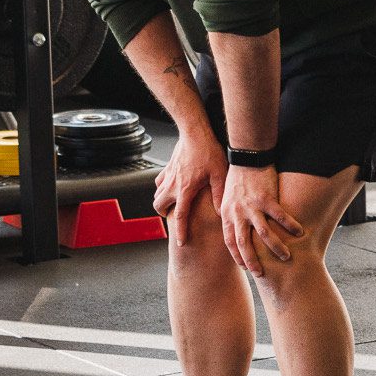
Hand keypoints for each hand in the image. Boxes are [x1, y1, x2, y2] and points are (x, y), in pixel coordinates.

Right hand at [153, 132, 226, 247]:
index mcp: (185, 190)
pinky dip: (161, 188)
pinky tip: (171, 187)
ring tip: (173, 204)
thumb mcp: (219, 174)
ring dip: (162, 202)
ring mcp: (168, 176)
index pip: (181, 216)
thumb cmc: (208, 151)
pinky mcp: (167, 167)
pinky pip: (158, 182)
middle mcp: (173, 185)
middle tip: (175, 216)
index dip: (181, 231)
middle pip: (159, 207)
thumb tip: (219, 212)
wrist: (194, 132)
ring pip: (156, 195)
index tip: (181, 243)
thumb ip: (218, 194)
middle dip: (165, 214)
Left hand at [219, 165, 303, 275]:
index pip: (230, 242)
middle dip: (253, 261)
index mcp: (227, 214)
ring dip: (275, 248)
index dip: (238, 256)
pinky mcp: (267, 198)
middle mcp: (238, 213)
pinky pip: (281, 217)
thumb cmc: (237, 177)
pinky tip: (300, 233)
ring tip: (286, 257)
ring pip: (264, 234)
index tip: (246, 267)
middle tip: (261, 273)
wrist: (247, 156)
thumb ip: (229, 214)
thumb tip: (233, 227)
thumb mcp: (226, 197)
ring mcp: (253, 206)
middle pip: (244, 243)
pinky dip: (290, 226)